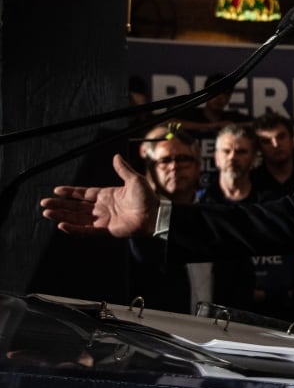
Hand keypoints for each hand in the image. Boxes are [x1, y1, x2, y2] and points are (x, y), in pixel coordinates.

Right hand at [39, 154, 156, 236]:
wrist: (155, 215)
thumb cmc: (148, 198)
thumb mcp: (134, 180)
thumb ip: (123, 169)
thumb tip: (116, 156)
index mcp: (107, 195)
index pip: (84, 194)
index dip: (70, 192)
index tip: (56, 190)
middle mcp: (102, 208)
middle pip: (76, 206)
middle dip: (60, 204)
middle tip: (44, 203)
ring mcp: (103, 220)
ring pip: (77, 218)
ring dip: (62, 215)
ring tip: (47, 212)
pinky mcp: (105, 231)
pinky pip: (86, 230)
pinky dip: (74, 228)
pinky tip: (62, 225)